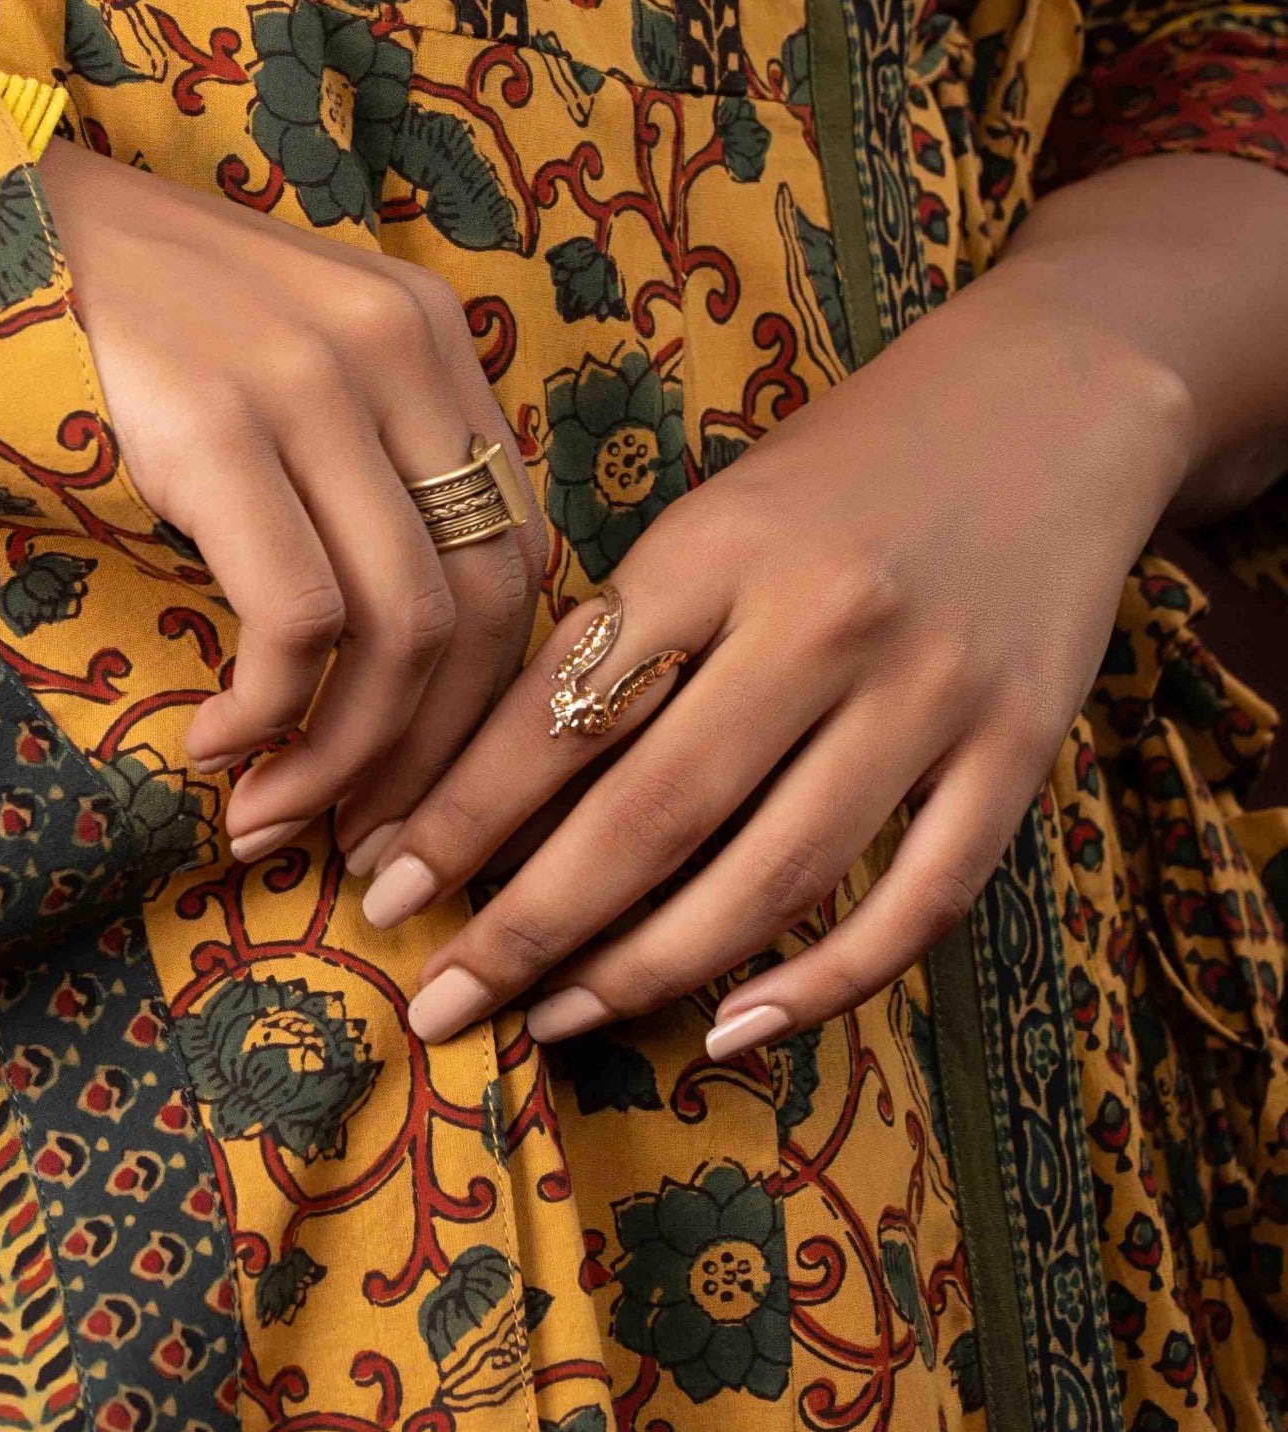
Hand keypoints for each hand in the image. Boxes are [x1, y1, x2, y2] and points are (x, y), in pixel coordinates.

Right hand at [33, 138, 545, 851]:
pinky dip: (270, 713)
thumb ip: (361, 465)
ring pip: (401, 626)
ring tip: (270, 815)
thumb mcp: (284, 362)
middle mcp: (397, 346)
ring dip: (342, 759)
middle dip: (429, 759)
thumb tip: (405, 668)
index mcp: (429, 334)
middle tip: (362, 846)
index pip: (518, 551)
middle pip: (480, 604)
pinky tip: (216, 740)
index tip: (419, 791)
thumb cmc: (132, 324)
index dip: (484, 699)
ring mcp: (312, 379)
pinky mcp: (220, 423)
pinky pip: (297, 617)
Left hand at [354, 156, 1287, 1053]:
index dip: (466, 817)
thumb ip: (630, 631)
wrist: (1049, 403)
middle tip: (439, 1004)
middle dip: (528, 928)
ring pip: (771, 880)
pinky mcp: (1018, 752)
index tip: (382, 892)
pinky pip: (913, 906)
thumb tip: (498, 787)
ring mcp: (930, 695)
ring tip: (553, 1022)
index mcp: (721, 546)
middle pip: (654, 814)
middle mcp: (823, 622)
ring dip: (647, 974)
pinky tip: (732, 1028)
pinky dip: (821, 984)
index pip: (567, 708)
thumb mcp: (717, 513)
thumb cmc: (843, 466)